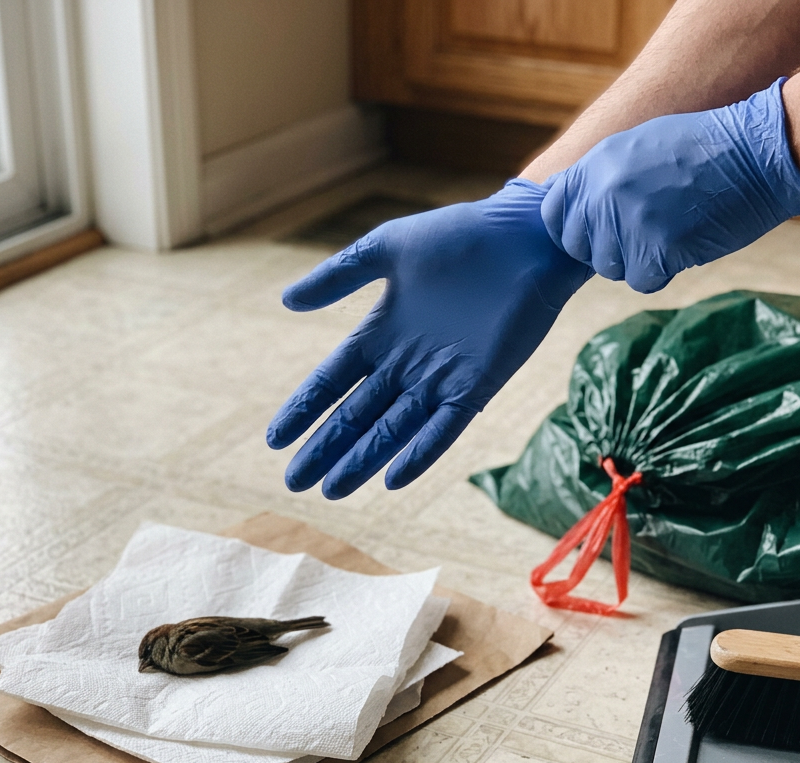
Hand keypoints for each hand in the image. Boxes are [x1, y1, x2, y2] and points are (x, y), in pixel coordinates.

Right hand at [267, 179, 592, 497]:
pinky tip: (394, 478)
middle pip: (357, 415)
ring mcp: (441, 378)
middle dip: (325, 448)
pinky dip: (420, 453)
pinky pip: (444, 428)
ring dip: (363, 459)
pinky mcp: (477, 385)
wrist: (524, 237)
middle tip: (295, 481)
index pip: (333, 381)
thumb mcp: (388, 249)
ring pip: (393, 429)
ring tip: (332, 490)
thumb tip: (286, 301)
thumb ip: (338, 276)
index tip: (275, 440)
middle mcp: (407, 363)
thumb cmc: (459, 236)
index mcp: (381, 332)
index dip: (305, 410)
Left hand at [541, 78, 799, 293]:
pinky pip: (643, 280)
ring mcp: (630, 221)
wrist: (758, 153)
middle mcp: (605, 192)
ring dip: (638, 260)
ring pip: (612, 268)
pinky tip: (685, 243)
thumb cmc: (705, 149)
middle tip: (644, 232)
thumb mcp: (638, 146)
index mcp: (597, 164)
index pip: (555, 214)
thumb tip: (571, 208)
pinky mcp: (658, 249)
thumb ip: (600, 177)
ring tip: (671, 230)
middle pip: (582, 248)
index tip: (595, 233)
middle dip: (608, 248)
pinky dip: (663, 271)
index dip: (573, 230)